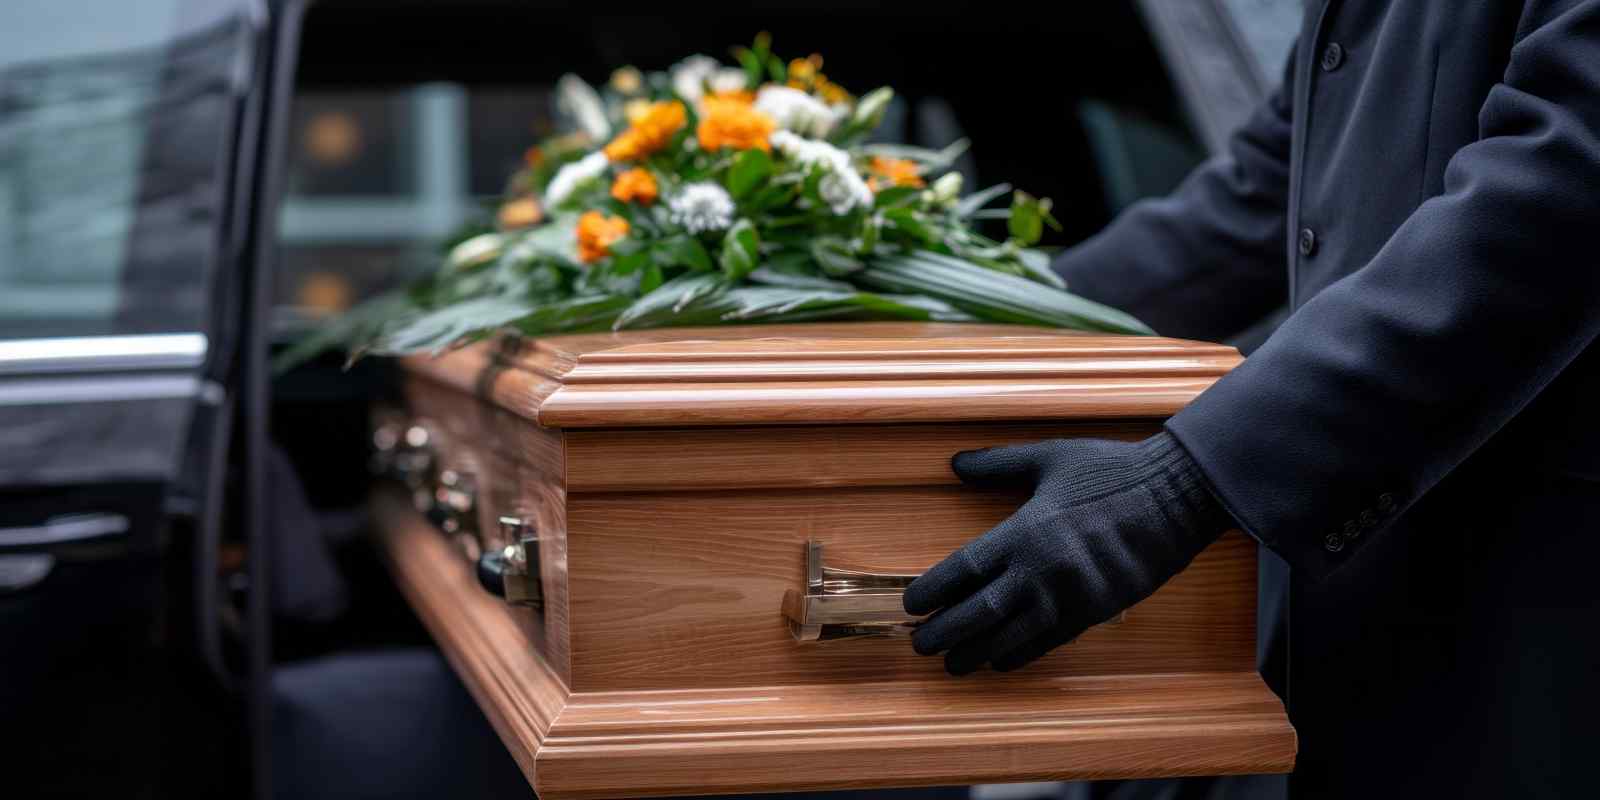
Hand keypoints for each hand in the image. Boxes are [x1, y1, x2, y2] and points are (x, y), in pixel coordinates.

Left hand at [904, 432, 1229, 674]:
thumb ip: (998, 465)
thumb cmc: (1111, 471)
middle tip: (920, 644)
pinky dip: (1019, 655)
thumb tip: (955, 464)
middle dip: (944, 632)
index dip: (932, 590)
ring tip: (952, 663)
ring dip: (976, 653)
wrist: (1176, 497)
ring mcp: (1069, 596)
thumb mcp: (1050, 458)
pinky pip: (1047, 642)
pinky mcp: (1094, 612)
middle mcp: (1041, 570)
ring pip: (1009, 637)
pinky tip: (999, 662)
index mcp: (1024, 531)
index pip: (964, 569)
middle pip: (978, 612)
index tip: (911, 604)